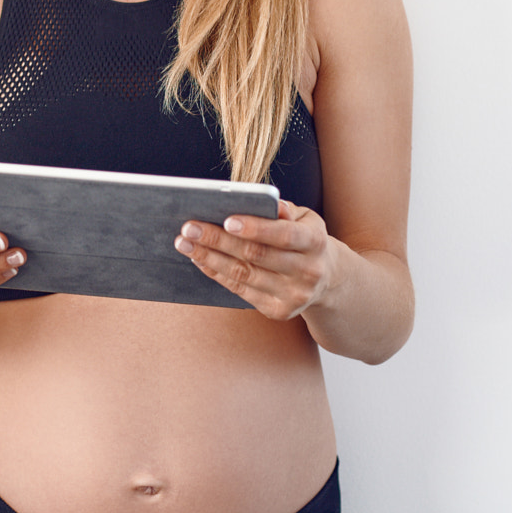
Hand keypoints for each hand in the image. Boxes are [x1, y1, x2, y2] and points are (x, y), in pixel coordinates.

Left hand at [172, 201, 334, 319]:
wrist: (327, 278)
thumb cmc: (305, 238)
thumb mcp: (304, 218)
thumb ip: (283, 210)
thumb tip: (257, 201)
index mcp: (316, 242)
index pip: (283, 235)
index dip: (254, 228)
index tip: (226, 219)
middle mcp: (308, 271)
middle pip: (256, 255)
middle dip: (218, 240)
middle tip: (189, 227)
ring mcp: (294, 295)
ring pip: (243, 274)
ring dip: (209, 258)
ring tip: (184, 243)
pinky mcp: (279, 311)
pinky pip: (239, 290)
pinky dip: (216, 273)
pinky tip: (198, 259)